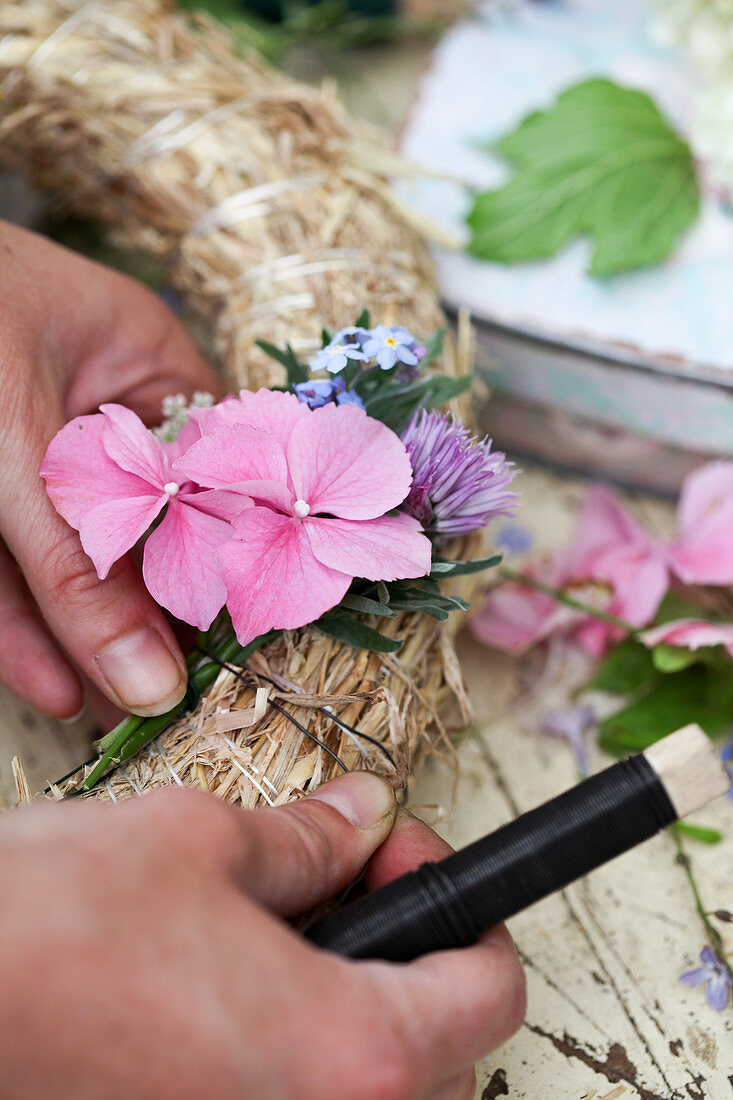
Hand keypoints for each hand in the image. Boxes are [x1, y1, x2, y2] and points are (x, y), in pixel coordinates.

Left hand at [0, 220, 222, 718]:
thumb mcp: (11, 445)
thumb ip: (77, 569)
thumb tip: (149, 677)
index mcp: (145, 365)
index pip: (211, 483)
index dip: (221, 567)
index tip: (229, 651)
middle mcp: (101, 412)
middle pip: (142, 533)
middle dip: (148, 621)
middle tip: (172, 701)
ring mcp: (37, 453)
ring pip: (71, 561)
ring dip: (84, 639)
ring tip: (115, 715)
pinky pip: (10, 567)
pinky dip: (22, 624)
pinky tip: (50, 682)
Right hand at [0, 772, 524, 1098]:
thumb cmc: (48, 928)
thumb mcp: (199, 844)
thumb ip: (308, 840)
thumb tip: (363, 818)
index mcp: (345, 1056)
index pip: (489, 994)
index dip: (464, 904)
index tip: (402, 856)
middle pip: (443, 1064)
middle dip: (419, 966)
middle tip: (352, 891)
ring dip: (361, 1023)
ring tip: (290, 941)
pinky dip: (290, 1065)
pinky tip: (232, 1002)